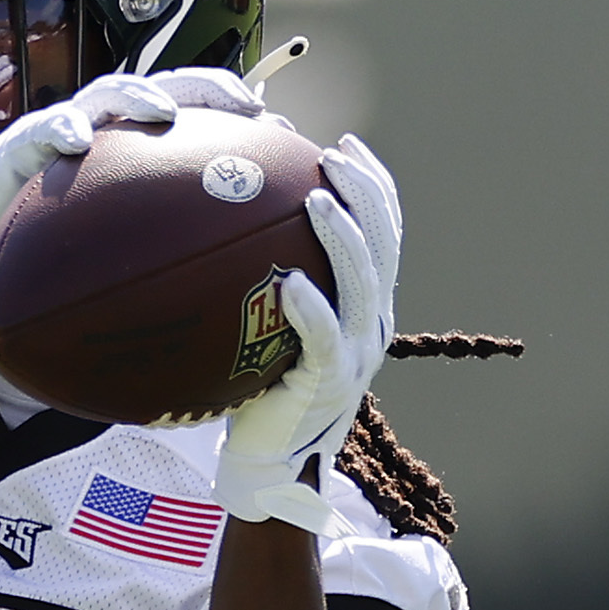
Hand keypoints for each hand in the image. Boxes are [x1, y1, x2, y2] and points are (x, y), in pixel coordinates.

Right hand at [0, 71, 267, 324]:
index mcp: (134, 146)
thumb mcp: (108, 252)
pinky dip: (59, 131)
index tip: (283, 135)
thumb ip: (153, 259)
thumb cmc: (45, 243)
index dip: (241, 117)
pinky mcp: (20, 145)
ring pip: (109, 95)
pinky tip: (74, 143)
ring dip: (137, 97)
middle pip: (168, 87)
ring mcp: (64, 129)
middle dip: (207, 88)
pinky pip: (42, 130)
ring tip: (163, 111)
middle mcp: (106, 129)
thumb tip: (218, 305)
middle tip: (244, 107)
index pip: (199, 116)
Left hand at [214, 135, 401, 534]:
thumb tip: (223, 227)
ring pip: (364, 283)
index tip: (346, 146)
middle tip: (333, 154)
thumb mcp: (269, 329)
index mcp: (368, 306)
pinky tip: (292, 284)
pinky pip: (326, 339)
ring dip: (343, 237)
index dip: (374, 186)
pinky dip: (313, 309)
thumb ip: (266, 284)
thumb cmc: (257, 390)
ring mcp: (360, 354)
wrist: (266, 463)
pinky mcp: (332, 384)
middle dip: (364, 192)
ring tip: (317, 199)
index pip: (385, 233)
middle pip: (384, 244)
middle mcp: (374, 324)